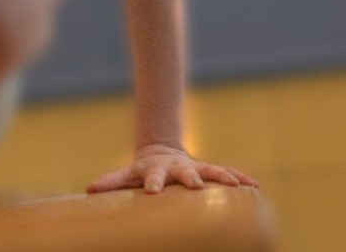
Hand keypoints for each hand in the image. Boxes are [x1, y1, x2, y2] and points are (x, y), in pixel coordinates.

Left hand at [86, 143, 260, 194]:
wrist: (163, 153)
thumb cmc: (143, 171)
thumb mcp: (127, 175)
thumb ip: (111, 182)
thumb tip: (90, 188)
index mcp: (157, 171)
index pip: (153, 177)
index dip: (152, 183)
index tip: (152, 191)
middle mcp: (180, 168)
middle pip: (186, 173)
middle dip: (192, 179)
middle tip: (197, 186)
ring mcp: (197, 169)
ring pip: (212, 171)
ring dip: (224, 177)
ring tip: (235, 185)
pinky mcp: (211, 172)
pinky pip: (229, 174)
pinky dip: (242, 179)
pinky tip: (256, 186)